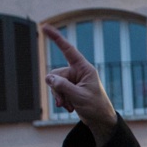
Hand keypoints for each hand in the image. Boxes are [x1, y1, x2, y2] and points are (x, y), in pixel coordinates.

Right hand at [41, 25, 117, 145]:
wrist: (100, 119)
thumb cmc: (95, 106)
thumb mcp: (79, 97)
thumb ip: (63, 86)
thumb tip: (49, 78)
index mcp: (84, 69)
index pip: (68, 50)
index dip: (56, 38)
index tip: (45, 27)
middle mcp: (78, 72)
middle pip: (56, 74)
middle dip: (57, 89)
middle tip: (64, 102)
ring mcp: (74, 80)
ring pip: (55, 83)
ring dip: (59, 96)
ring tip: (69, 107)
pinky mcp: (70, 89)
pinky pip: (57, 90)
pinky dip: (61, 100)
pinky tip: (69, 107)